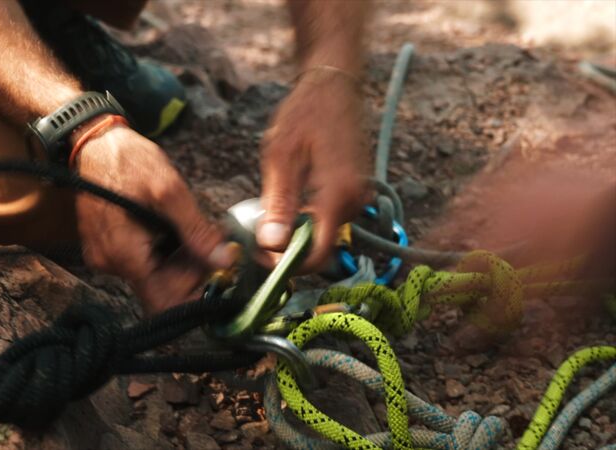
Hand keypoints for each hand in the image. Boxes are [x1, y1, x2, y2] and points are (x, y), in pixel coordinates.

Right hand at [74, 122, 236, 312]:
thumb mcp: (169, 191)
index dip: (193, 292)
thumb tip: (222, 260)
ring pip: (152, 275)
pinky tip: (170, 227)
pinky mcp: (108, 247)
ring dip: (177, 258)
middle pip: (160, 288)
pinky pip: (140, 260)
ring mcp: (106, 256)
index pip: (163, 301)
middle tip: (209, 243)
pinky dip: (161, 250)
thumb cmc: (127, 159)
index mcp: (124, 255)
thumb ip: (196, 231)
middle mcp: (110, 263)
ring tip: (189, 229)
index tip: (214, 272)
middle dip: (189, 270)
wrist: (94, 142)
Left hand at [257, 71, 369, 269]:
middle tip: (257, 236)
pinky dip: (308, 218)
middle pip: (322, 246)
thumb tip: (272, 244)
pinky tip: (289, 202)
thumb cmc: (305, 113)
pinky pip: (330, 217)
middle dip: (290, 248)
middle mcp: (355, 200)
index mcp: (338, 194)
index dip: (288, 264)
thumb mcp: (281, 156)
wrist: (333, 84)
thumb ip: (278, 204)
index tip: (262, 258)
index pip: (318, 254)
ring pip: (325, 232)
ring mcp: (358, 195)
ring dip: (298, 232)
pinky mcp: (355, 190)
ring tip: (269, 216)